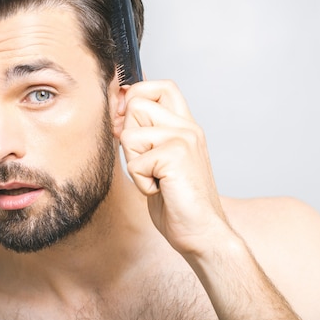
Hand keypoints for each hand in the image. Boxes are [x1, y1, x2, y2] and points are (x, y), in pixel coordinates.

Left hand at [119, 80, 229, 255]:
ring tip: (157, 179)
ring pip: (129, 134)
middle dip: (129, 138)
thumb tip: (117, 107)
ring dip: (135, 163)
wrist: (202, 233)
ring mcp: (184, 138)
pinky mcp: (175, 155)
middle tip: (150, 164)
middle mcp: (187, 127)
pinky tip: (161, 190)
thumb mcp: (158, 160)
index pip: (159, 85)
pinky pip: (134, 162)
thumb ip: (145, 133)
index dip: (135, 96)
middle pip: (135, 105)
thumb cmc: (178, 201)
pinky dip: (141, 182)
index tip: (128, 122)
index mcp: (185, 125)